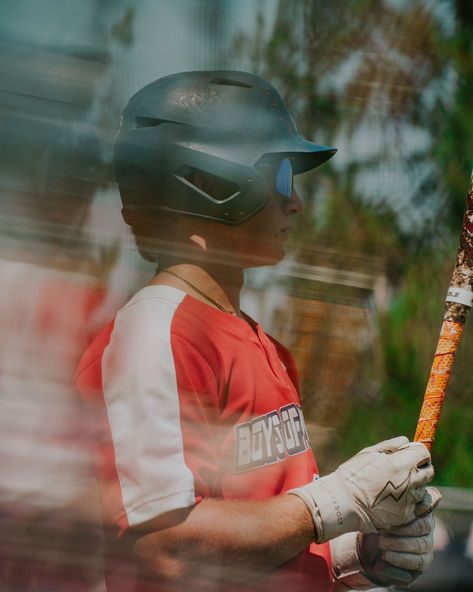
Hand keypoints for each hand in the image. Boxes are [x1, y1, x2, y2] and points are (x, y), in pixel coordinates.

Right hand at [288, 436, 432, 542]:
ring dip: (415, 488)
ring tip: (397, 488)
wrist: (343, 503)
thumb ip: (392, 446)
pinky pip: (417, 510)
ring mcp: (408, 502)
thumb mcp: (369, 453)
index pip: (424, 453)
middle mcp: (409, 484)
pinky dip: (411, 505)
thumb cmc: (353, 474)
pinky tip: (396, 502)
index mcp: (401, 465)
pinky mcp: (405, 517)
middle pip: (429, 472)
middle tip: (406, 470)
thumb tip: (406, 442)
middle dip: (420, 468)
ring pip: (423, 491)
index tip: (410, 455)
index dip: (417, 452)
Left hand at [330, 488, 439, 589]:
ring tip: (381, 545)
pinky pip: (414, 566)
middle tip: (383, 531)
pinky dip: (398, 563)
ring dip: (400, 547)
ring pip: (420, 548)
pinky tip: (383, 560)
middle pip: (423, 528)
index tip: (403, 510)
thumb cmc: (374, 521)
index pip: (428, 506)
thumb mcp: (378, 507)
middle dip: (403, 529)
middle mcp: (426, 530)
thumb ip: (388, 497)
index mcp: (420, 511)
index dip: (420, 507)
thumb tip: (393, 481)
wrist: (366, 548)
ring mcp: (425, 549)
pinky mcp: (418, 567)